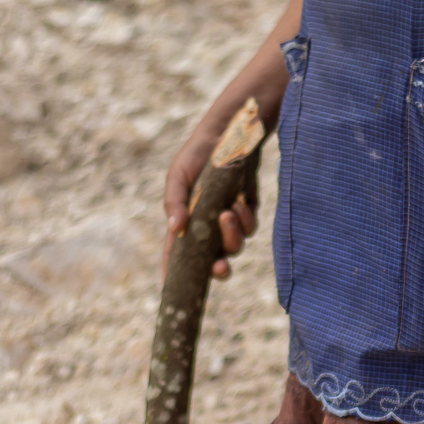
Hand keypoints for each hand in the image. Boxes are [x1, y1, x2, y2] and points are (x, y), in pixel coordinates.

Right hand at [163, 106, 259, 279]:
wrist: (232, 133)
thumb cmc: (199, 153)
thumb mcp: (179, 173)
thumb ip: (174, 201)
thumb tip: (175, 229)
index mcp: (185, 220)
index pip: (176, 254)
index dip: (174, 274)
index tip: (174, 290)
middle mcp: (206, 226)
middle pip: (211, 260)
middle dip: (217, 269)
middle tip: (220, 267)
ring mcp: (227, 221)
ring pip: (233, 246)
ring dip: (232, 235)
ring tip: (229, 211)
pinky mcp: (247, 212)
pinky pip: (249, 228)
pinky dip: (246, 220)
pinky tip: (240, 203)